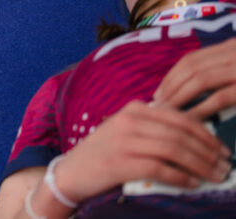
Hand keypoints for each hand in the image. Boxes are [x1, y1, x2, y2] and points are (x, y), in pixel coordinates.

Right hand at [51, 101, 229, 202]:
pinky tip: (192, 183)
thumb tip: (194, 136)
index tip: (221, 149)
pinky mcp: (121, 163)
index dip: (205, 133)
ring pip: (174, 149)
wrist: (71, 172)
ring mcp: (124, 141)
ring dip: (200, 165)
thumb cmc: (103, 153)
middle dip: (208, 151)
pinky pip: (160, 168)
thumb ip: (153, 127)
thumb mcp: (126, 130)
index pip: (179, 117)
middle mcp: (129, 121)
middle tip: (224, 166)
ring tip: (215, 176)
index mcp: (134, 109)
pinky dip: (181, 176)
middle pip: (180, 134)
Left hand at [154, 38, 235, 119]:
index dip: (172, 75)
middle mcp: (235, 52)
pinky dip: (201, 109)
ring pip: (201, 80)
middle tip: (158, 104)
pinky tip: (189, 120)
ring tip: (167, 111)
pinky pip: (220, 98)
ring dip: (179, 97)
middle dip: (171, 86)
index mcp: (230, 47)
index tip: (159, 92)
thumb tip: (185, 88)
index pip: (192, 59)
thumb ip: (219, 71)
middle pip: (192, 67)